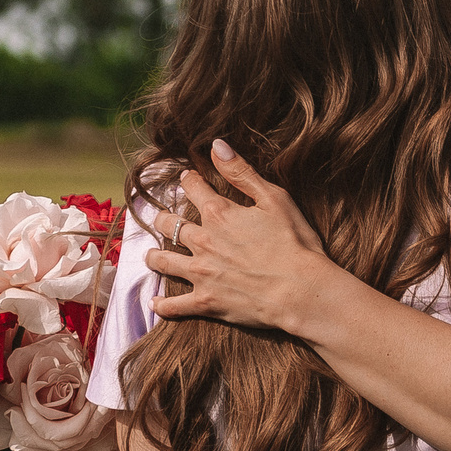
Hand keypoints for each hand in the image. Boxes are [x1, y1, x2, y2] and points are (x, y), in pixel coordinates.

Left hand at [147, 140, 336, 330]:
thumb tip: (216, 145)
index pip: (194, 188)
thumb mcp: (274, 198)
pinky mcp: (205, 301)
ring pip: (164, 261)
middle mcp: (202, 241)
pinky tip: (156, 303)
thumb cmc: (294, 243)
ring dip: (154, 256)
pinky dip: (163, 305)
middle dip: (163, 218)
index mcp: (219, 213)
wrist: (299, 291)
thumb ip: (242, 172)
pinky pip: (175, 305)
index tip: (187, 178)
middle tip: (161, 218)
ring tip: (151, 255)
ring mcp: (200, 273)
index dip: (189, 180)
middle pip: (169, 224)